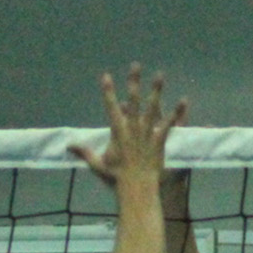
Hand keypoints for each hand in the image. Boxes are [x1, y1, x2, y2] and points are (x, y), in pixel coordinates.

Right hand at [71, 63, 185, 187]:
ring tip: (159, 74)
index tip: (106, 75)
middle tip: (136, 65)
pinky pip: (169, 124)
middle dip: (133, 82)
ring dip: (155, 90)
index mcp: (117, 131)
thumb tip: (68, 145)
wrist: (136, 188)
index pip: (110, 106)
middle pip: (133, 100)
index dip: (108, 91)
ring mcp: (147, 133)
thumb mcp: (98, 164)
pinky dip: (177, 113)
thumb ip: (84, 152)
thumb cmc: (116, 178)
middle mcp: (132, 128)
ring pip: (152, 107)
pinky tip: (184, 100)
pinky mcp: (159, 141)